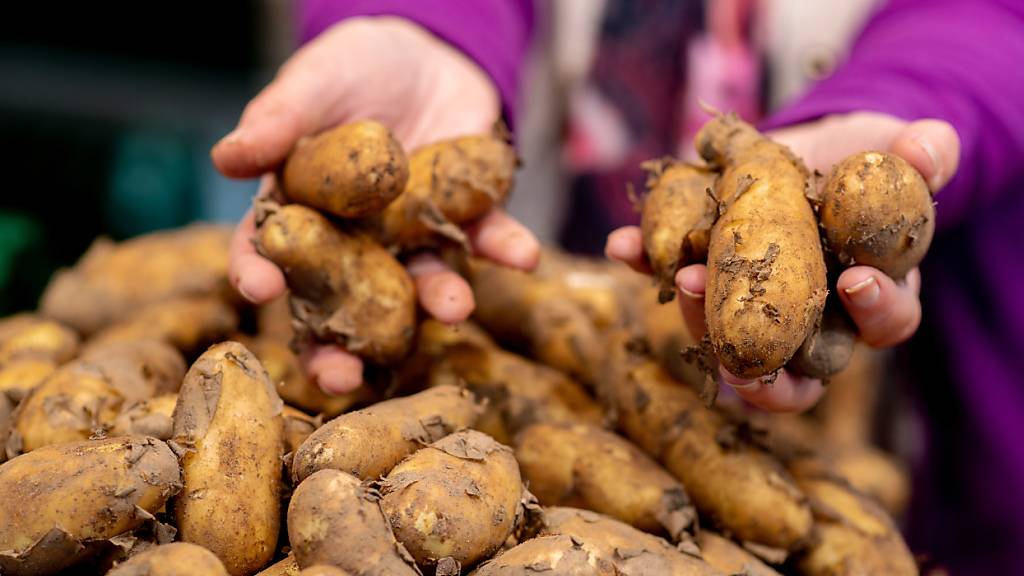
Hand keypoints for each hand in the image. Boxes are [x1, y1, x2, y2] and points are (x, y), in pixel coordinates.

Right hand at [213, 17, 539, 393]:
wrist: (429, 53)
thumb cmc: (354, 68)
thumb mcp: (315, 82)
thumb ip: (278, 118)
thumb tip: (226, 157)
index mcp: (304, 212)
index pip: (271, 251)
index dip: (260, 273)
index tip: (259, 291)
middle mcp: (357, 241)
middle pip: (343, 303)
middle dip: (342, 346)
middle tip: (342, 379)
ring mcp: (414, 236)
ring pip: (421, 283)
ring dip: (439, 300)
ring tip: (454, 309)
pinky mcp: (466, 219)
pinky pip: (487, 240)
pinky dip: (505, 248)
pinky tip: (524, 255)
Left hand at [607, 112, 959, 411]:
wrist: (809, 147)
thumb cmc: (866, 161)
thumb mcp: (897, 152)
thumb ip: (923, 154)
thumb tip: (930, 148)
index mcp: (870, 298)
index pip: (883, 324)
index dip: (874, 311)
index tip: (855, 281)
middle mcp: (810, 319)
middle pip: (794, 365)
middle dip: (765, 359)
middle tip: (742, 350)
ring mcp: (750, 306)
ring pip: (727, 338)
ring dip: (702, 315)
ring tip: (686, 278)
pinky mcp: (703, 276)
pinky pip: (673, 280)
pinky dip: (647, 263)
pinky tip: (625, 245)